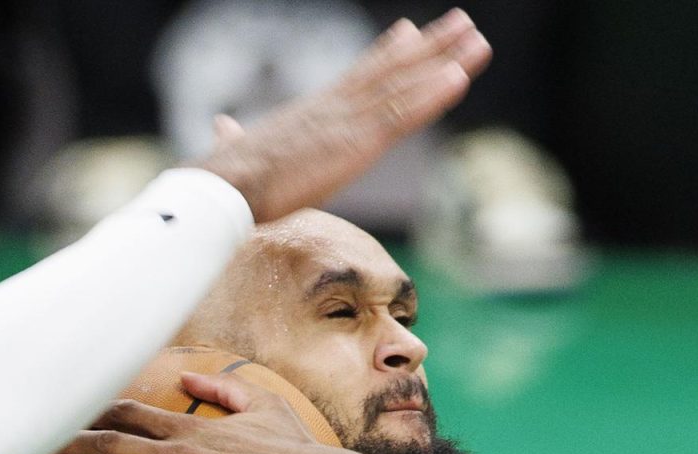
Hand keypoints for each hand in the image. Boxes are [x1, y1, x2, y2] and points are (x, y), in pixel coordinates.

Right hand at [198, 9, 489, 221]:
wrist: (225, 186)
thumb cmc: (225, 177)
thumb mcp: (236, 149)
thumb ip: (234, 136)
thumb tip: (220, 127)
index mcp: (311, 112)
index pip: (357, 76)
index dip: (387, 53)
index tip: (409, 32)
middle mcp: (334, 107)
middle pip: (391, 70)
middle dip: (429, 47)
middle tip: (463, 22)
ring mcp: (347, 122)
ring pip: (406, 85)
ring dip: (446, 62)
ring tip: (478, 42)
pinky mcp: (355, 144)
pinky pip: (402, 115)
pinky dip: (432, 95)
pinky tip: (459, 78)